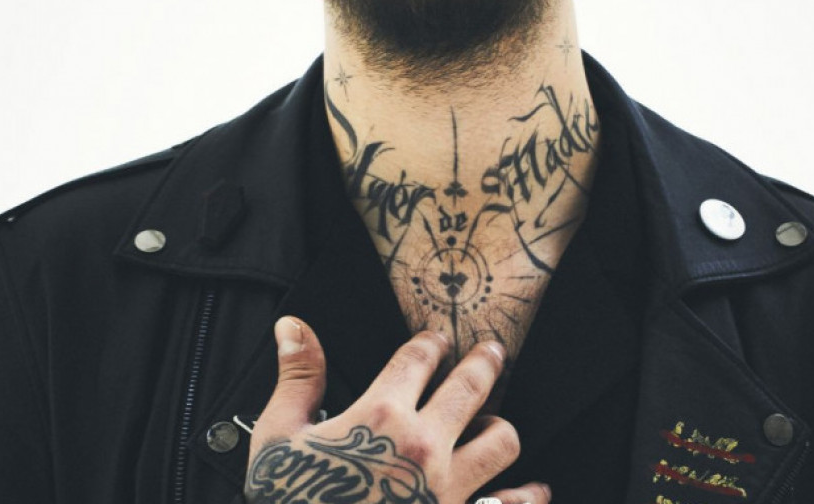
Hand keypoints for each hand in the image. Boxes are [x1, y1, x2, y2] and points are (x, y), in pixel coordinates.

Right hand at [243, 316, 549, 503]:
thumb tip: (292, 327)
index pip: (416, 360)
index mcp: (380, 417)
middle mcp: (422, 447)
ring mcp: (446, 489)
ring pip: (501, 441)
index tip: (437, 339)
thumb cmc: (289, 501)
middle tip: (491, 351)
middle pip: (470, 387)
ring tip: (496, 421)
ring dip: (501, 426)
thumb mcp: (280, 436)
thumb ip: (297, 376)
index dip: (430, 343)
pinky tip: (534, 491)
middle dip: (483, 362)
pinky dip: (527, 497)